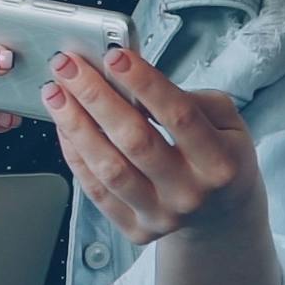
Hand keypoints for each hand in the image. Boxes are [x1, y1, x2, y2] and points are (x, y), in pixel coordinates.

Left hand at [37, 47, 259, 245]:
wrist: (221, 216)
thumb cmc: (220, 157)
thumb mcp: (228, 123)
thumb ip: (191, 100)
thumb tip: (136, 82)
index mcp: (219, 162)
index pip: (179, 115)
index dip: (144, 83)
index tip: (114, 56)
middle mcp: (189, 193)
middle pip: (134, 140)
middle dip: (96, 96)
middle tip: (68, 66)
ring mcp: (161, 215)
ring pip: (108, 168)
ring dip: (75, 125)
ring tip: (55, 94)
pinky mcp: (136, 229)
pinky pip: (96, 191)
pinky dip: (75, 155)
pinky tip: (64, 126)